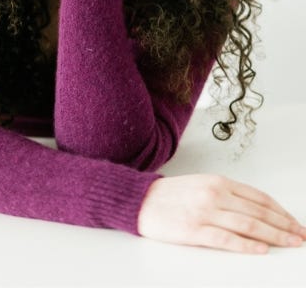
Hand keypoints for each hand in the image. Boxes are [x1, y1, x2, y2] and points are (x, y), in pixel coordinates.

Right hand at [137, 174, 305, 253]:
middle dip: (284, 225)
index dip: (280, 211)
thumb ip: (228, 195)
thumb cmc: (171, 195)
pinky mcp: (194, 230)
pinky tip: (262, 249)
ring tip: (290, 243)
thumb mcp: (202, 186)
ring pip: (248, 224)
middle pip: (258, 211)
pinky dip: (247, 245)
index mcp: (218, 182)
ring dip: (274, 235)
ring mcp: (205, 212)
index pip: (259, 198)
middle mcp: (215, 194)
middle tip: (301, 236)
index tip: (294, 222)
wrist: (141, 200)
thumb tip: (257, 211)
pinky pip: (226, 239)